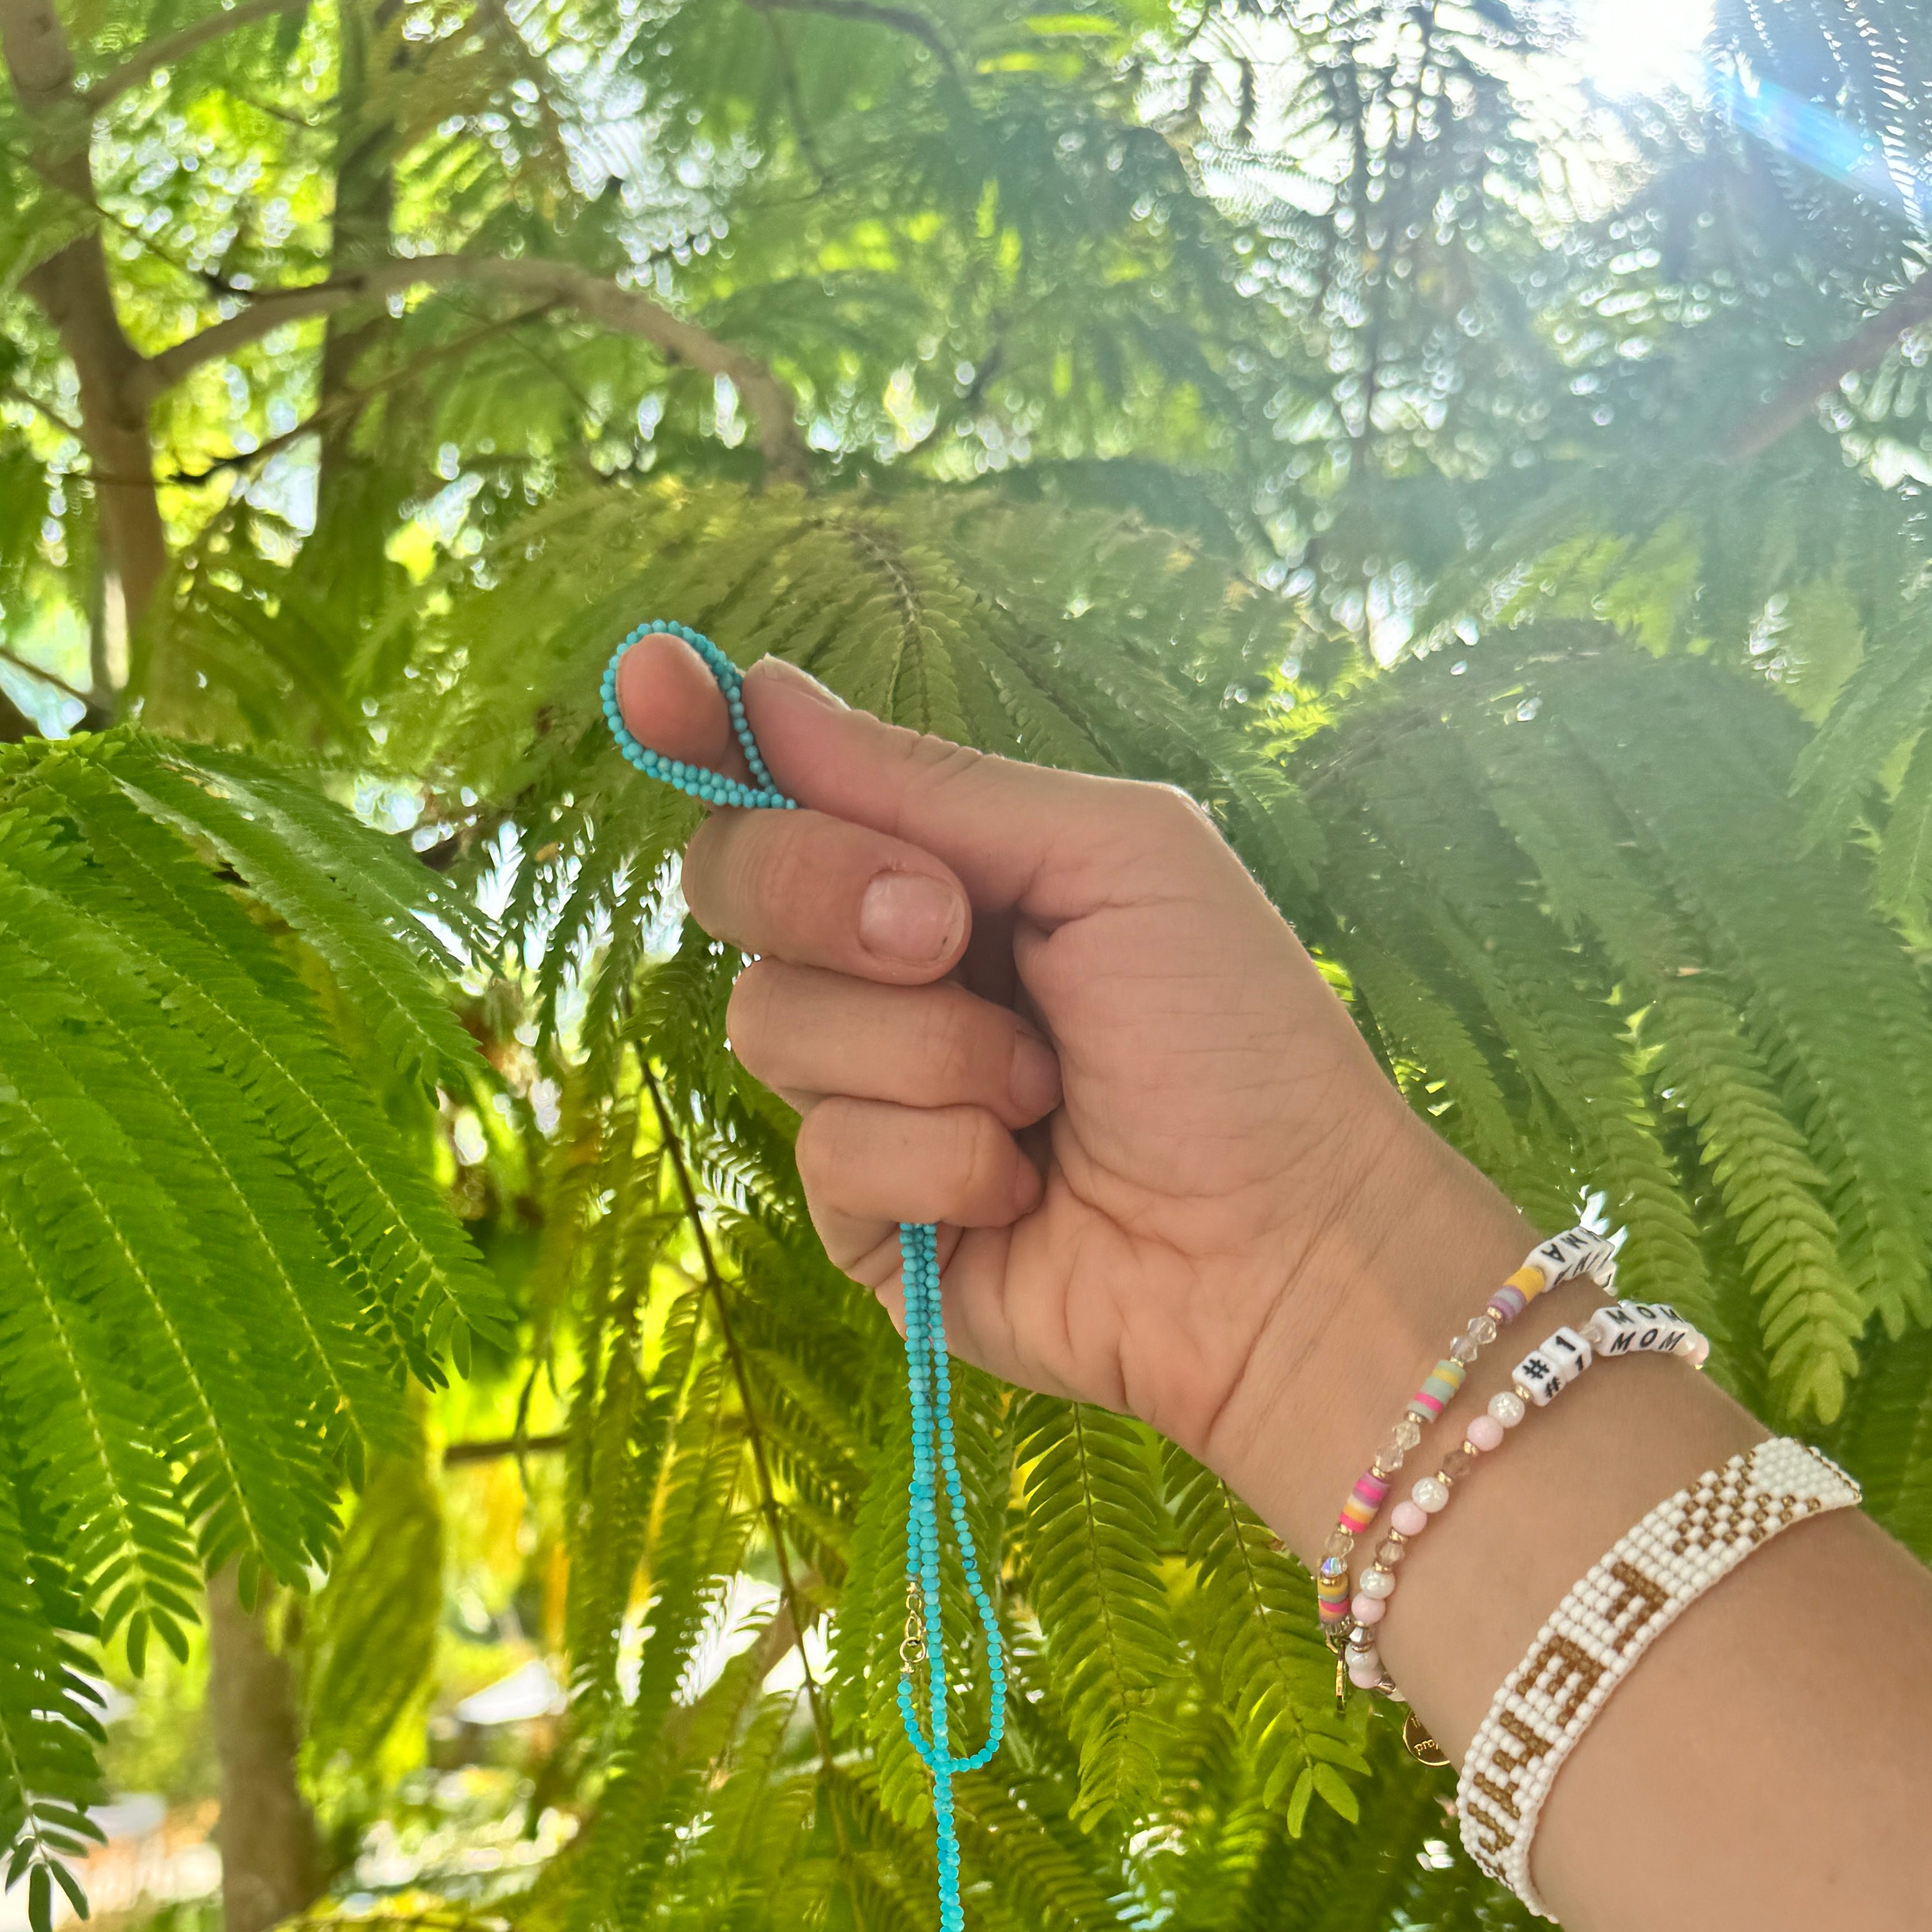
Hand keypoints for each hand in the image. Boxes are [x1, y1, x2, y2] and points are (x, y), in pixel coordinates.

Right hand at [613, 639, 1528, 1540]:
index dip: (707, 735)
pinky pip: (824, 1154)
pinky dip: (940, 1160)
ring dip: (927, 1051)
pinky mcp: (864, 1225)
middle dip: (828, 892)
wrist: (1281, 1246)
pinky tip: (1025, 1186)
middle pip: (735, 886)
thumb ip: (929, 781)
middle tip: (947, 930)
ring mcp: (870, 1101)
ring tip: (1045, 1093)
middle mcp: (891, 977)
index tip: (649, 685)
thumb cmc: (1234, 1040)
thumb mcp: (1106, 856)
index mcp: (951, 869)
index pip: (786, 788)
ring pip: (771, 1023)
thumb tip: (759, 686)